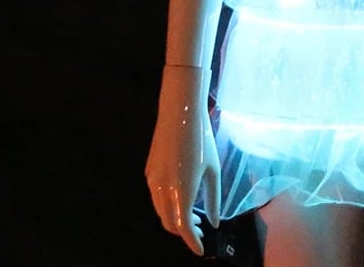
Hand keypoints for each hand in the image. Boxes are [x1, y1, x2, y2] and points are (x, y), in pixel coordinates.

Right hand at [145, 66, 220, 254]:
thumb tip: (214, 221)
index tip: (201, 249)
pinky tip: (182, 198)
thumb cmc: (202, 139)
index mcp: (181, 192)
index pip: (184, 229)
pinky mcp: (149, 172)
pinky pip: (156, 198)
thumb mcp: (213, 170)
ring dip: (175, 219)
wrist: (180, 112)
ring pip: (161, 212)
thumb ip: (213, 198)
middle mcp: (162, 191)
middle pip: (169, 224)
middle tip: (201, 229)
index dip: (192, 242)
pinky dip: (168, 206)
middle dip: (184, 232)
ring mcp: (152, 182)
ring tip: (194, 215)